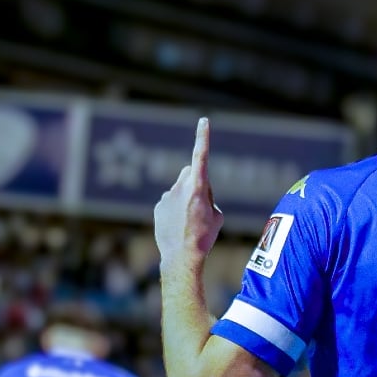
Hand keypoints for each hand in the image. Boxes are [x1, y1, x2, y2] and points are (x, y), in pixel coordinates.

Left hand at [155, 117, 223, 266]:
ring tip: (189, 220)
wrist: (182, 256)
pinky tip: (178, 225)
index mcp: (198, 187)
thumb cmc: (204, 237)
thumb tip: (198, 195)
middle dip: (196, 181)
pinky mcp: (158, 206)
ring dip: (185, 197)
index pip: (201, 156)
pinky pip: (170, 200)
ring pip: (180, 188)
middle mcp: (180, 187)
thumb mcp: (217, 216)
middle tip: (202, 204)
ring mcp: (167, 196)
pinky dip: (175, 208)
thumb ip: (208, 198)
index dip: (203, 137)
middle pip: (190, 172)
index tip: (204, 120)